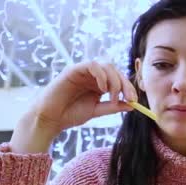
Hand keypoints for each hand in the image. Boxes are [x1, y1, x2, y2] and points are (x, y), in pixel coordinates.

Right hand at [10, 61, 136, 152]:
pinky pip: (92, 65)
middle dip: (125, 84)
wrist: (51, 119)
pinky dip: (101, 75)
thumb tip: (132, 105)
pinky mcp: (74, 69)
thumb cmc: (71, 115)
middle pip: (115, 71)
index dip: (128, 88)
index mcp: (99, 84)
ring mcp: (83, 71)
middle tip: (129, 98)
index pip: (118, 80)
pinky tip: (102, 88)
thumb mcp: (96, 111)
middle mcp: (93, 76)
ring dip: (114, 80)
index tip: (134, 101)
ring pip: (106, 66)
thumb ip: (112, 107)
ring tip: (112, 96)